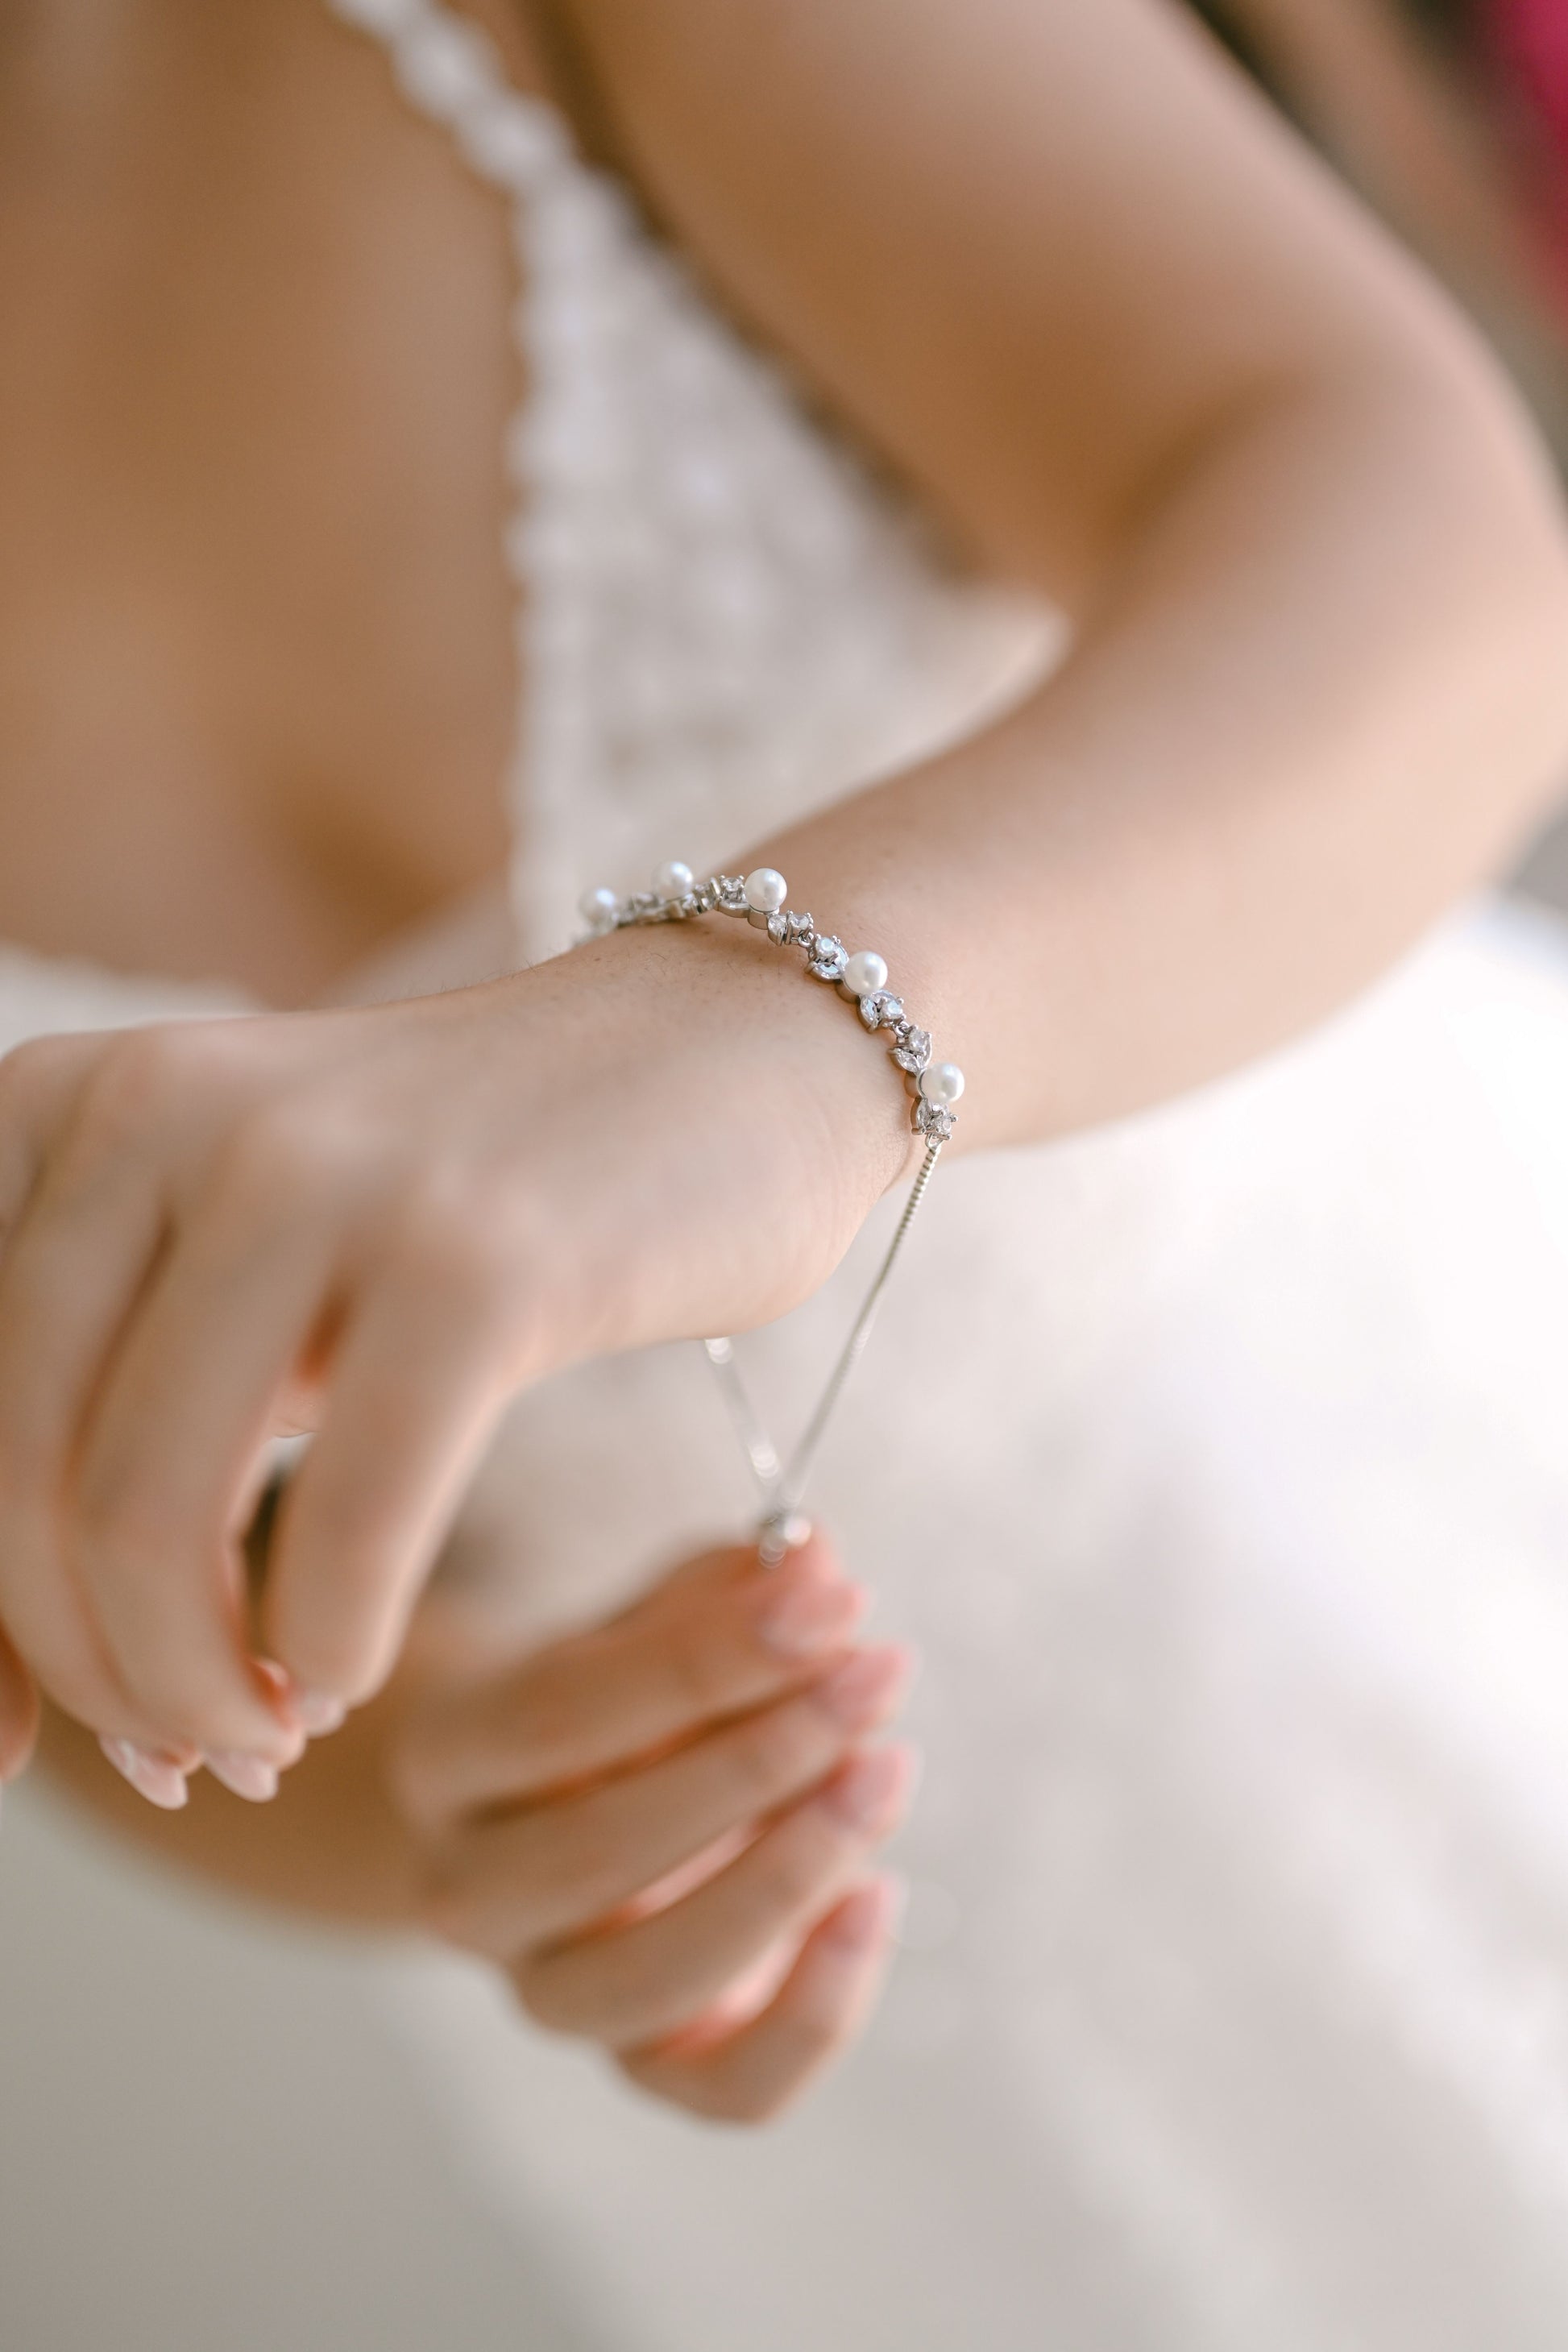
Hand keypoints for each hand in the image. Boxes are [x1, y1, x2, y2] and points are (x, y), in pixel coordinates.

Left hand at [0, 919, 905, 1773]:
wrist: (727, 1054)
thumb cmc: (469, 1204)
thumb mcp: (244, 1270)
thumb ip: (106, 1419)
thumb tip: (2, 1713)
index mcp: (66, 1104)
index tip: (26, 1751)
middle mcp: (162, 1110)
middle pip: (23, 1479)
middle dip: (94, 1673)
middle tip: (194, 1751)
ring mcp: (321, 1172)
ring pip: (147, 1515)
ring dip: (196, 1690)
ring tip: (272, 1731)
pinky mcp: (476, 1255)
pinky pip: (344, 1520)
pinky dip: (331, 1645)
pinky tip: (353, 1673)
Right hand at [390, 1536, 915, 2122]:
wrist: (575, 1808)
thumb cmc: (624, 1694)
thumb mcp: (653, 1616)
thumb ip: (726, 1588)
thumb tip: (816, 1556)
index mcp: (449, 1754)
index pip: (560, 1715)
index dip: (705, 1659)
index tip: (831, 1600)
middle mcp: (470, 1892)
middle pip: (597, 1853)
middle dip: (759, 1759)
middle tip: (876, 1675)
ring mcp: (550, 1993)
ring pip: (649, 1980)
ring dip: (788, 1875)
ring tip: (884, 1770)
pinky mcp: (646, 2069)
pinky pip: (728, 2090)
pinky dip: (817, 2010)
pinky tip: (878, 1896)